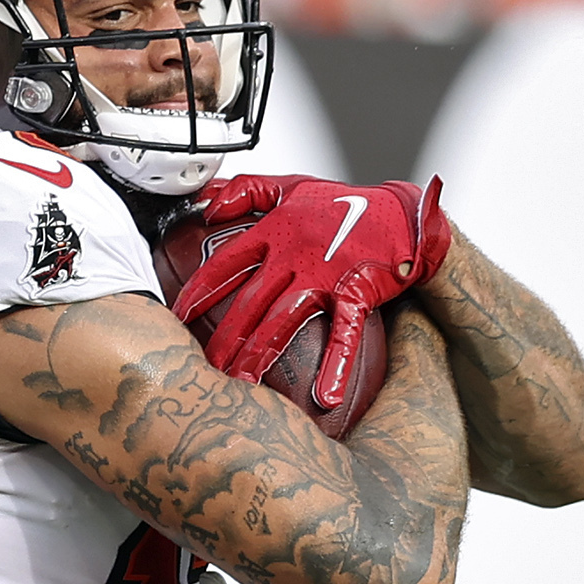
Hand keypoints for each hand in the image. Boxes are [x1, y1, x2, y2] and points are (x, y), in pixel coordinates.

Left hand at [171, 173, 455, 422]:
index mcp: (276, 232)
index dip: (200, 288)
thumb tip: (206, 204)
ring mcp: (324, 275)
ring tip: (241, 385)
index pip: (226, 262)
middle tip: (202, 369)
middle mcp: (294, 255)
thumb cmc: (348, 205)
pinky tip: (326, 397)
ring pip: (283, 320)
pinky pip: (344, 333)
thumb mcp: (292, 186)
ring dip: (260, 354)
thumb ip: (246, 191)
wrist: (406, 213)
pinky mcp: (356, 291)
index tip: (177, 314)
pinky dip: (336, 365)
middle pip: (248, 302)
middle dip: (223, 338)